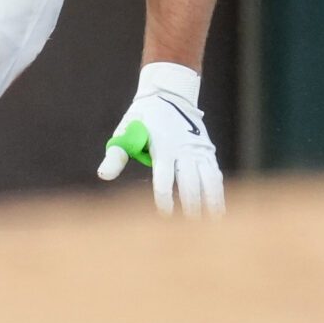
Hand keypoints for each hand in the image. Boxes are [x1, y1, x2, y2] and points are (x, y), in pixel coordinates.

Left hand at [96, 63, 223, 216]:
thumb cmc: (143, 117)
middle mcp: (184, 150)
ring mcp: (199, 150)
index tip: (165, 215)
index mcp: (162, 147)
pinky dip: (219, 193)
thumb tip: (103, 176)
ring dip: (211, 203)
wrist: (170, 94)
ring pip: (209, 180)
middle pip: (190, 183)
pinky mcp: (208, 151)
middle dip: (190, 206)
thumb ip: (116, 155)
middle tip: (189, 228)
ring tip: (212, 224)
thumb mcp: (126, 131)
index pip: (164, 178)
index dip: (165, 198)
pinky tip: (220, 211)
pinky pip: (216, 175)